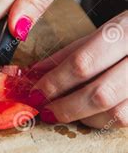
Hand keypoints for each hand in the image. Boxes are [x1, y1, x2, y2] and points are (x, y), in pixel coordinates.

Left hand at [29, 11, 127, 128]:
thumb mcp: (107, 30)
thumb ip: (70, 53)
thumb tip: (34, 74)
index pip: (83, 62)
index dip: (55, 82)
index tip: (35, 93)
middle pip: (100, 93)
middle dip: (66, 107)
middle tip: (45, 111)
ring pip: (118, 113)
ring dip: (84, 118)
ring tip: (65, 113)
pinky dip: (105, 121)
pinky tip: (90, 116)